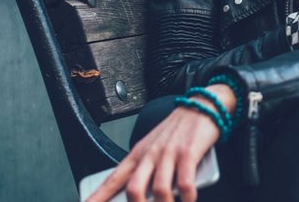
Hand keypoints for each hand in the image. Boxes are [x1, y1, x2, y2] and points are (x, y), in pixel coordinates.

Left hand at [86, 87, 232, 201]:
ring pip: (160, 190)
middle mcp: (150, 154)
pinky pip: (185, 183)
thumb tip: (140, 194)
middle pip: (133, 189)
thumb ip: (146, 169)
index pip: (113, 179)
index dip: (97, 196)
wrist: (201, 106)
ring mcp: (169, 153)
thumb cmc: (178, 130)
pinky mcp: (189, 153)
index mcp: (138, 153)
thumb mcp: (155, 146)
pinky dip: (186, 197)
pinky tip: (188, 199)